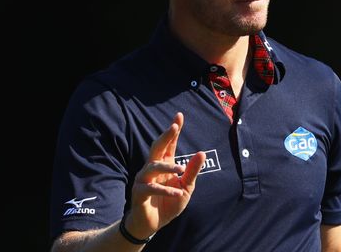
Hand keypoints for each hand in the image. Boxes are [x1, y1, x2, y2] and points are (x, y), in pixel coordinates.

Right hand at [126, 112, 205, 238]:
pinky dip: (164, 190)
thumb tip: (201, 153)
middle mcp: (153, 168)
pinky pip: (150, 188)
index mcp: (165, 164)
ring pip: (152, 166)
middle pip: (157, 147)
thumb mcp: (186, 188)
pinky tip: (176, 192)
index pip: (169, 144)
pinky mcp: (139, 193)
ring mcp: (144, 179)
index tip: (179, 116)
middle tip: (173, 126)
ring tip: (181, 169)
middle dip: (165, 136)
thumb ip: (192, 171)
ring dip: (167, 167)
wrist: (153, 224)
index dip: (173, 131)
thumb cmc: (169, 203)